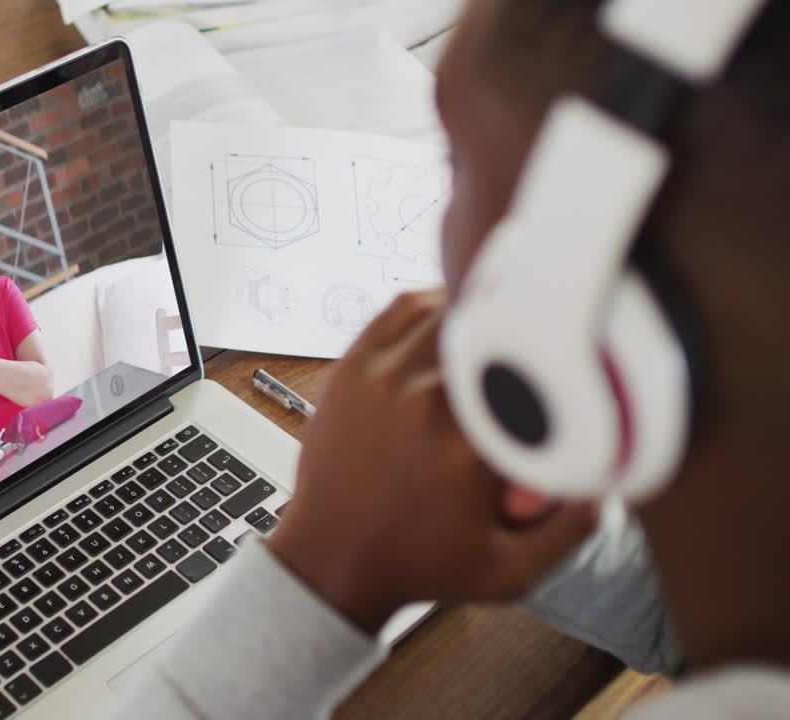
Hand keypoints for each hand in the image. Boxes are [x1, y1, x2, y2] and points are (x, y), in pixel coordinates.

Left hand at [267, 290, 596, 633]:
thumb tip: (610, 474)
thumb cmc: (417, 565)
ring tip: (499, 333)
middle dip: (524, 336)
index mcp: (471, 448)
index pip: (539, 371)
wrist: (332, 558)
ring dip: (481, 317)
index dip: (563, 361)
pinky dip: (434, 303)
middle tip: (538, 346)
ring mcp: (385, 379)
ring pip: (450, 310)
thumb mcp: (509, 571)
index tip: (576, 364)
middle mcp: (426, 403)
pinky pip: (403, 308)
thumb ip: (573, 528)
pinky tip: (453, 320)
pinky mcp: (354, 368)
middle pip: (498, 331)